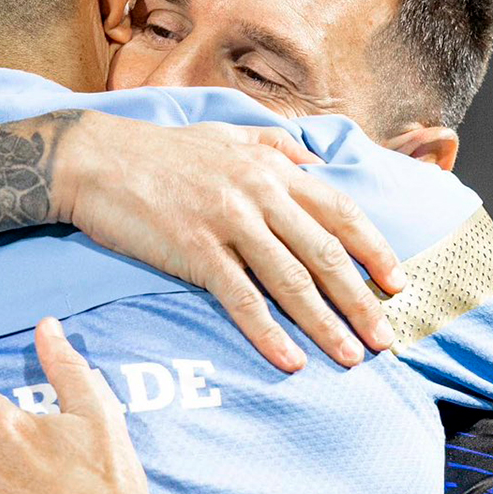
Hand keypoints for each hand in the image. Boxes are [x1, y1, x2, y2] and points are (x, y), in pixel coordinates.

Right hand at [48, 112, 405, 371]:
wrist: (94, 158)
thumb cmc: (160, 150)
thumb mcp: (227, 133)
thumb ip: (276, 146)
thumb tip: (316, 163)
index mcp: (272, 168)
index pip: (340, 211)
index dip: (373, 250)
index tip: (398, 284)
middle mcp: (259, 194)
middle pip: (325, 254)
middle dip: (361, 301)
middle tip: (386, 339)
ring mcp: (228, 222)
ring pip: (291, 281)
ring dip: (325, 324)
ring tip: (350, 358)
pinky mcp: (194, 250)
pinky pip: (241, 299)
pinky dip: (268, 333)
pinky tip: (289, 360)